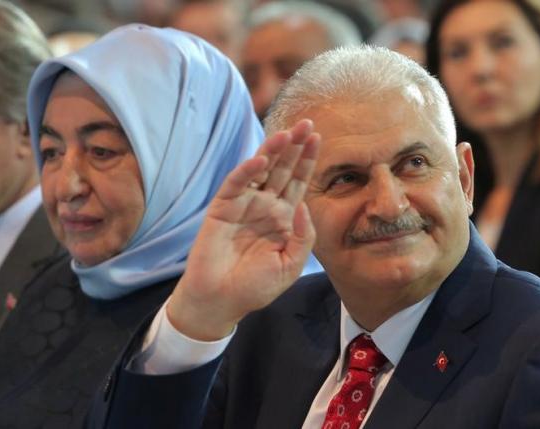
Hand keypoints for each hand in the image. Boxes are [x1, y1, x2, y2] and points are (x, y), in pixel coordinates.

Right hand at [167, 119, 319, 339]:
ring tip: (287, 133)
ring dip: (272, 152)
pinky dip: (246, 172)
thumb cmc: (255, 286)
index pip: (298, 183)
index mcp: (283, 218)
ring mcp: (243, 206)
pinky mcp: (222, 209)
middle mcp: (264, 206)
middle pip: (282, 170)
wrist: (220, 301)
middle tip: (307, 124)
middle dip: (294, 148)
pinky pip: (236, 185)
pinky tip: (260, 160)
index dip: (307, 161)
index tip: (318, 138)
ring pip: (260, 172)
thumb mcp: (290, 265)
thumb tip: (305, 206)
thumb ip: (304, 236)